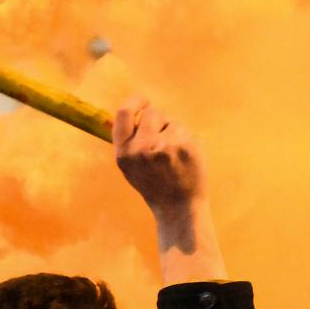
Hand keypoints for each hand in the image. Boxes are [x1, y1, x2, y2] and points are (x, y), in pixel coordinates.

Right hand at [113, 96, 207, 217]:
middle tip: (164, 145)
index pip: (124, 114)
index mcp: (124, 154)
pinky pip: (183, 130)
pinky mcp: (183, 145)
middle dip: (159, 122)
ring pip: (170, 121)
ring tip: (174, 156)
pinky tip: (184, 160)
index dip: (134, 102)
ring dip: (173, 132)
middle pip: (151, 113)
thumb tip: (132, 111)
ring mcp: (163, 147)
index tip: (143, 101)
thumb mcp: (131, 168)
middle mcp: (140, 149)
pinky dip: (185, 141)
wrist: (178, 208)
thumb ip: (129, 142)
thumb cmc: (155, 186)